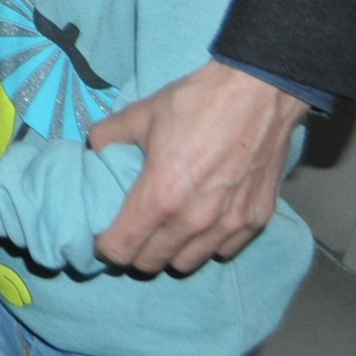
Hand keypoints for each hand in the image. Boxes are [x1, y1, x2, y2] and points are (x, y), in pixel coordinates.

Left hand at [92, 60, 305, 272]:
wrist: (260, 92)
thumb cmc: (197, 103)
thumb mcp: (140, 114)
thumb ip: (107, 137)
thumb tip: (95, 150)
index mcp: (160, 197)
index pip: (122, 250)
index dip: (107, 247)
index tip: (106, 237)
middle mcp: (194, 220)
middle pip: (152, 263)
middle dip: (136, 253)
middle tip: (135, 233)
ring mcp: (229, 224)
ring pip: (188, 263)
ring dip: (172, 253)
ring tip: (167, 232)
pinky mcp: (257, 220)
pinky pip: (224, 251)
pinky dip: (209, 244)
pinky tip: (203, 224)